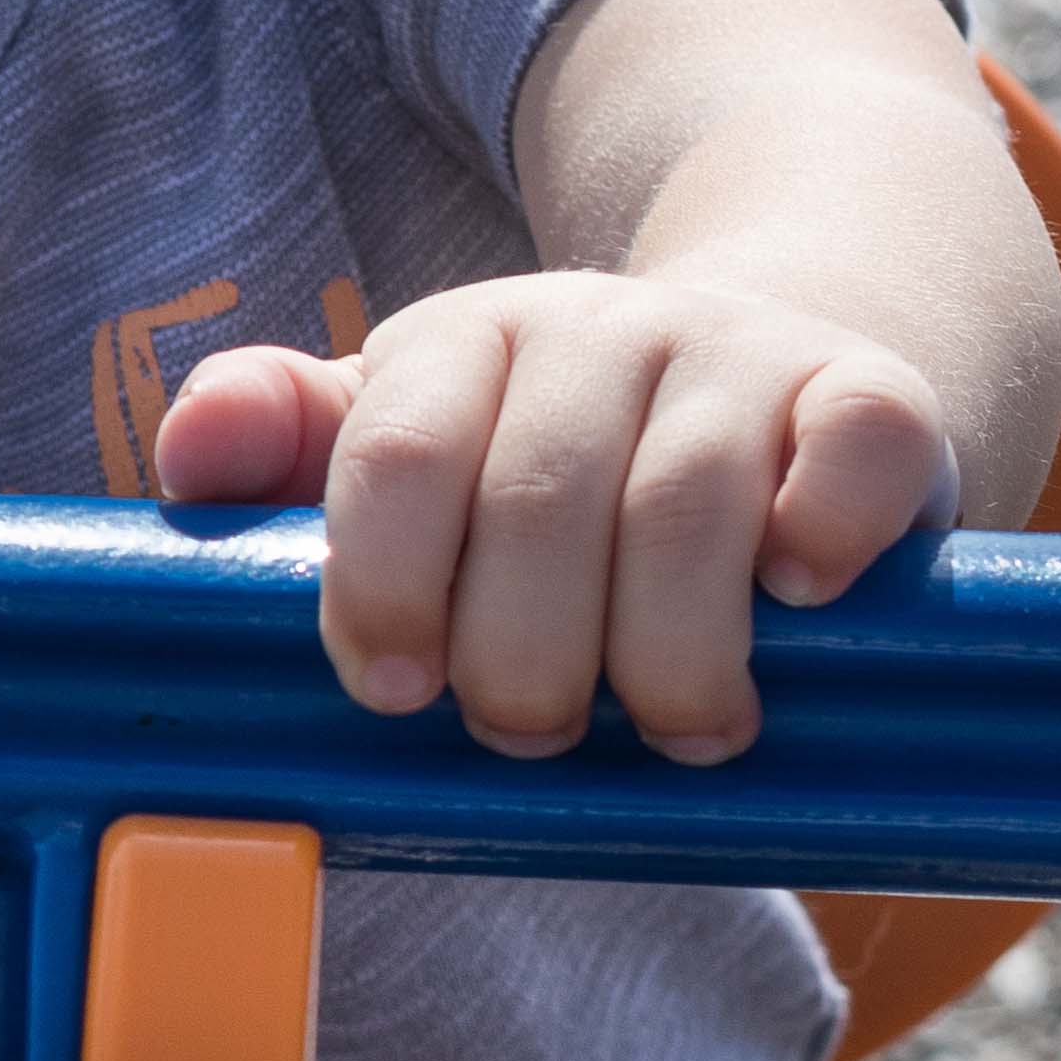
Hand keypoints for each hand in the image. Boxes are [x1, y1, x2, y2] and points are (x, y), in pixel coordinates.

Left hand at [152, 268, 953, 764]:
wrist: (770, 370)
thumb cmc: (551, 457)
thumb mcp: (411, 442)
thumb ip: (286, 454)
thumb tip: (188, 457)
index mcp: (460, 343)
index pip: (396, 455)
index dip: (382, 590)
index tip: (394, 693)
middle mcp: (594, 327)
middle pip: (536, 508)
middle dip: (525, 663)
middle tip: (534, 733)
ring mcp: (737, 350)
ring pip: (684, 510)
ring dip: (670, 658)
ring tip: (678, 730)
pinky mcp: (872, 387)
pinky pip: (852, 447)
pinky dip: (822, 538)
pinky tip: (794, 603)